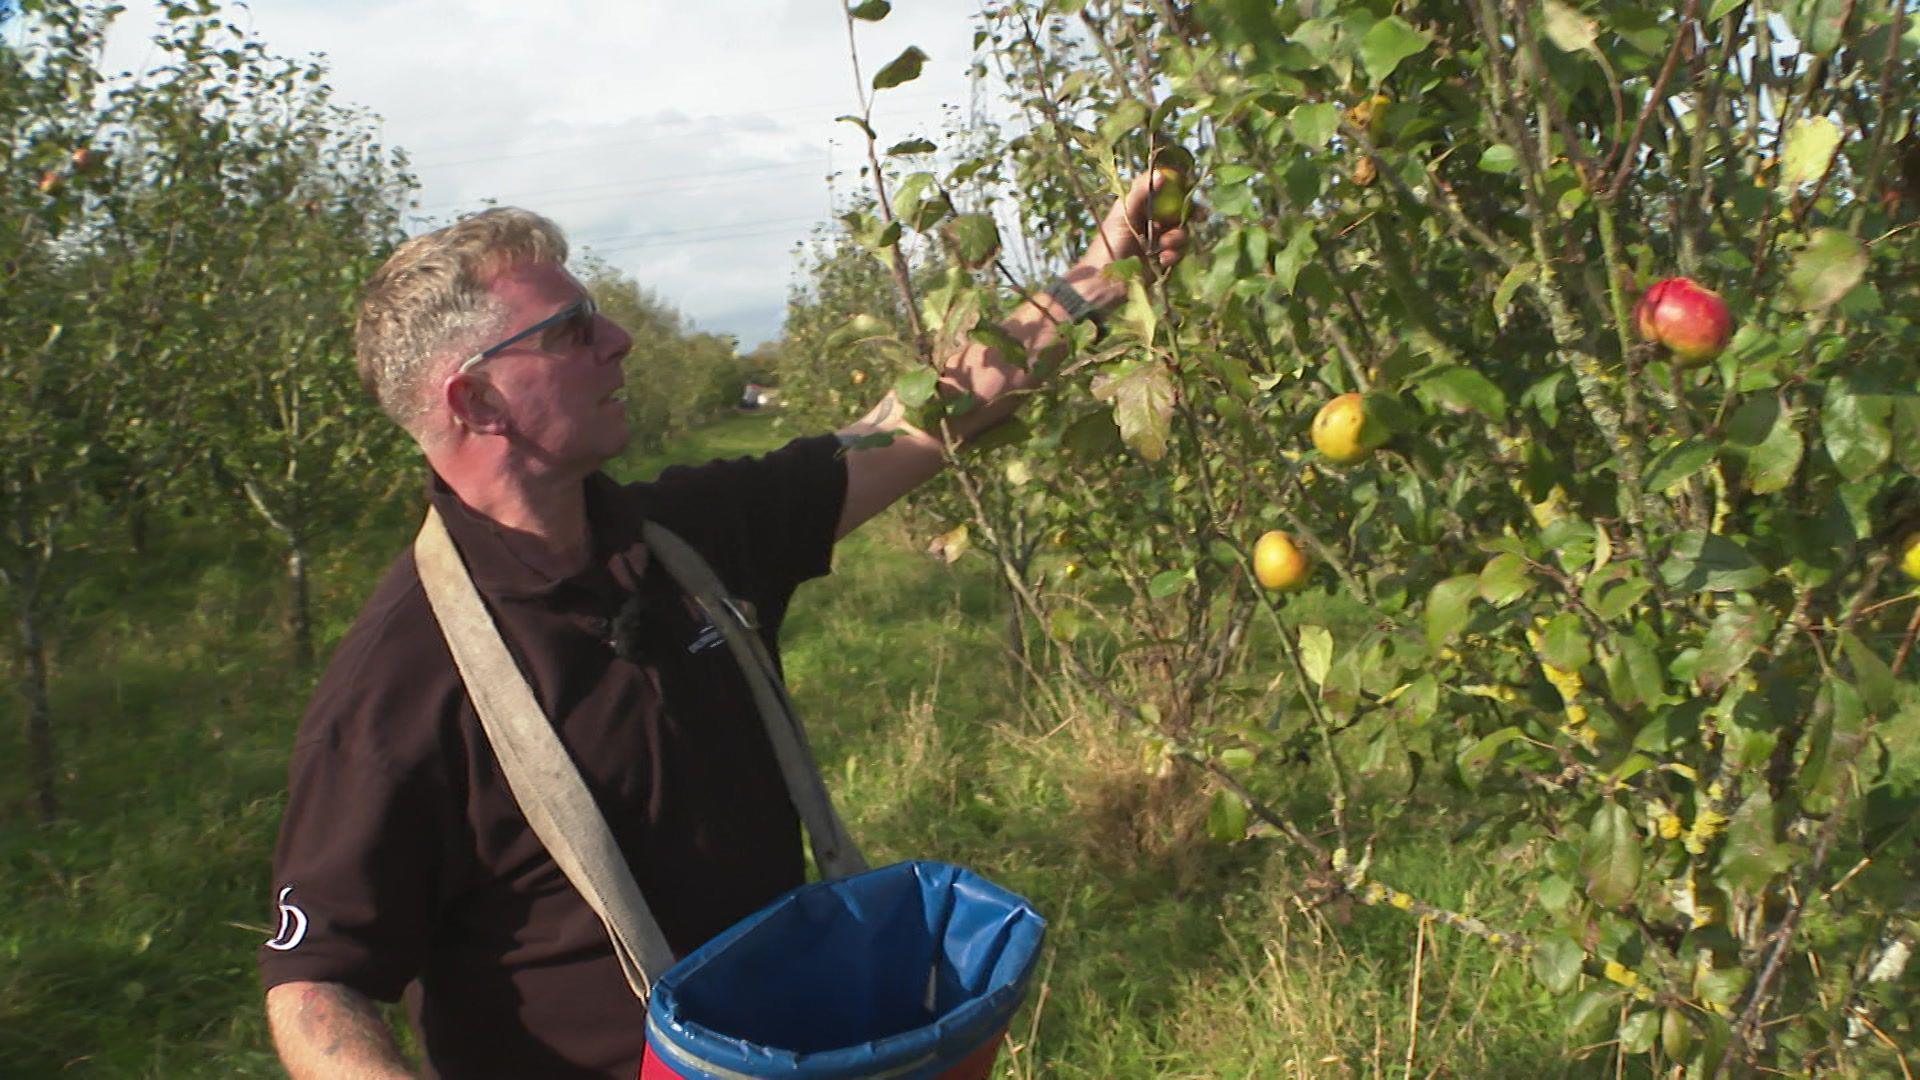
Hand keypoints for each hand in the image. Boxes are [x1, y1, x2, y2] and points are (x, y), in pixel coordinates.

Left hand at [1071, 170, 1200, 301]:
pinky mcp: (1163, 260)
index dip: (1179, 189)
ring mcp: (1158, 241)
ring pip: (1182, 232)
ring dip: (1177, 238)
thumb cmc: (1109, 244)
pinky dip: (1174, 255)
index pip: (1164, 192)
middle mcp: (1150, 221)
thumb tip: (1161, 174)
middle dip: (1189, 215)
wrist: (1106, 282)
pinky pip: (1180, 252)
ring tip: (1163, 246)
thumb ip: (1140, 192)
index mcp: (1140, 207)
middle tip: (1201, 215)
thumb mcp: (1123, 214)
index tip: (1190, 189)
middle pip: (1179, 212)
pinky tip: (1162, 260)